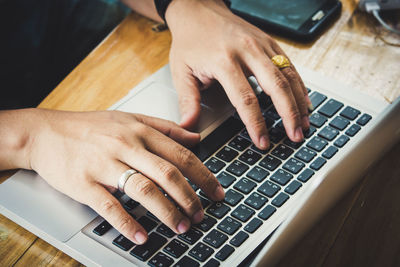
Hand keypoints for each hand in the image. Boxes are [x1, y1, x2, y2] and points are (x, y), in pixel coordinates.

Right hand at [27, 109, 223, 243]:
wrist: (45, 132)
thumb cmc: (89, 127)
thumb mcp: (129, 118)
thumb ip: (164, 127)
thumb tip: (195, 138)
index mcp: (139, 131)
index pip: (180, 154)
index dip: (203, 175)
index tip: (216, 191)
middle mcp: (126, 146)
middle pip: (167, 173)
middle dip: (190, 197)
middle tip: (201, 215)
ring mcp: (104, 164)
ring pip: (144, 189)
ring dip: (167, 212)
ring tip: (181, 227)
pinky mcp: (84, 183)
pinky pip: (111, 206)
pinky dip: (129, 223)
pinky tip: (142, 236)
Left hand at [166, 0, 310, 148]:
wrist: (198, 9)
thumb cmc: (190, 41)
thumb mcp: (181, 71)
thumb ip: (188, 101)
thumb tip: (188, 127)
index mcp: (224, 61)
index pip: (245, 99)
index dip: (256, 123)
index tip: (262, 142)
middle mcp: (247, 50)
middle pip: (276, 86)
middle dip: (289, 114)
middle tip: (295, 137)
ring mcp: (261, 44)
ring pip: (288, 75)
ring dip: (299, 101)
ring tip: (305, 124)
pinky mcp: (268, 41)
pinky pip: (289, 64)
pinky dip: (299, 85)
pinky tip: (304, 101)